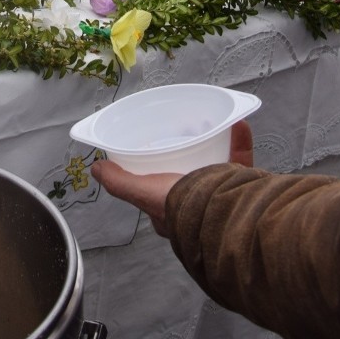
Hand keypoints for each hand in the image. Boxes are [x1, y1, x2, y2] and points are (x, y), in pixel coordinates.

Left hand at [91, 121, 254, 235]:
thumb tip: (96, 168)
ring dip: (214, 143)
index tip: (156, 147)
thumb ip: (119, 182)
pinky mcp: (243, 187)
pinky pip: (240, 160)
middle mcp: (197, 206)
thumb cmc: (178, 206)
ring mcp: (222, 196)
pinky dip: (239, 142)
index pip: (159, 191)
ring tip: (209, 124)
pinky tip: (238, 125)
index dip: (156, 172)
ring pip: (217, 166)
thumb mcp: (143, 193)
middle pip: (190, 173)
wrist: (220, 214)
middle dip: (189, 150)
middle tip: (186, 129)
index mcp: (172, 212)